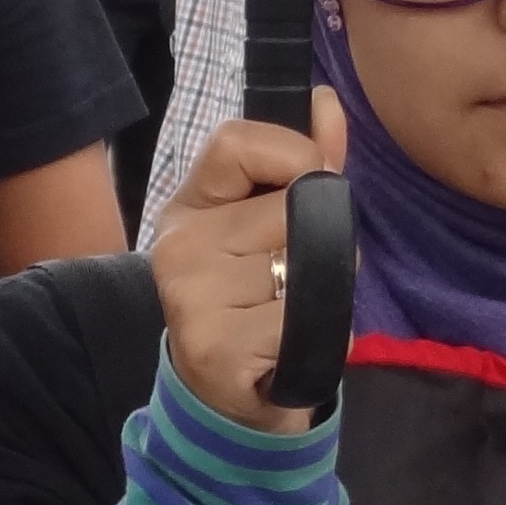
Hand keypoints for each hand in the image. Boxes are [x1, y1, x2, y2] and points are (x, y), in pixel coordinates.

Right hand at [146, 88, 347, 435]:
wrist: (230, 403)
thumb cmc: (257, 306)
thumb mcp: (270, 230)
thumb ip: (304, 165)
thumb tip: (326, 101)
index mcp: (188, 209)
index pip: (235, 141)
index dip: (292, 153)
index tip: (308, 186)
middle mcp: (178, 247)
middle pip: (290, 208)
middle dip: (323, 243)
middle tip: (300, 279)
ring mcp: (191, 297)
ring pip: (306, 265)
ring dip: (326, 295)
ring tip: (293, 318)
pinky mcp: (215, 347)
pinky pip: (305, 319)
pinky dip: (321, 338)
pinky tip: (291, 350)